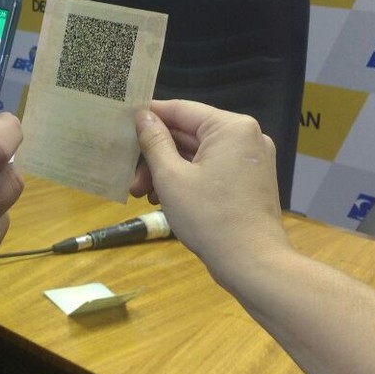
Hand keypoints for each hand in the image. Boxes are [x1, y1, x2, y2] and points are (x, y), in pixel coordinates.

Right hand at [128, 100, 289, 278]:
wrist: (252, 263)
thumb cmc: (210, 217)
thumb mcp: (171, 177)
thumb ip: (154, 142)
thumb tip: (142, 116)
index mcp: (231, 128)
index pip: (181, 110)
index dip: (149, 116)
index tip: (122, 125)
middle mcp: (246, 137)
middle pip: (188, 134)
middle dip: (156, 156)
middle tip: (131, 178)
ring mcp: (250, 160)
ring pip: (197, 154)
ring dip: (168, 171)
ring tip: (144, 195)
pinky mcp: (249, 180)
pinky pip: (211, 169)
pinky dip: (187, 180)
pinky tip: (165, 199)